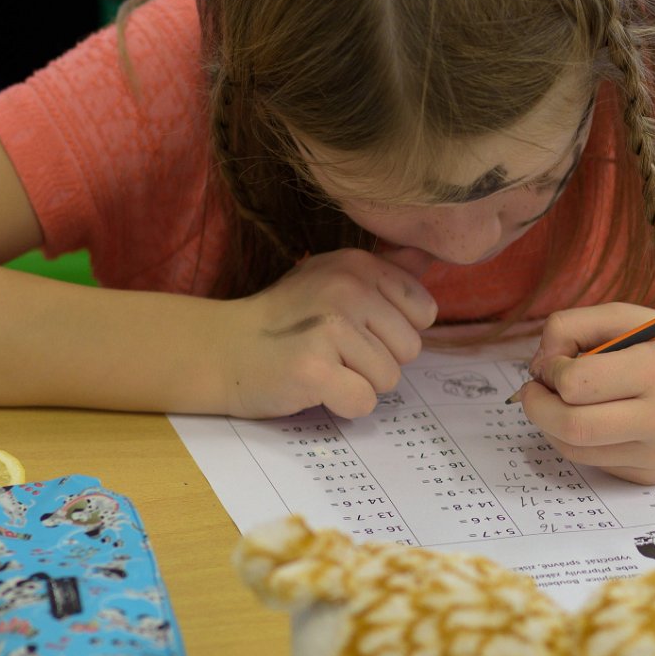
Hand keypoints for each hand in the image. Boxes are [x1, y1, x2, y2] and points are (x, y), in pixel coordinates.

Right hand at [217, 248, 436, 419]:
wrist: (222, 349)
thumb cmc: (287, 319)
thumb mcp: (334, 276)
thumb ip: (387, 270)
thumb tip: (432, 251)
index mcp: (358, 265)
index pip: (423, 311)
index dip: (394, 330)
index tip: (356, 328)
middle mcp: (347, 288)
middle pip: (410, 349)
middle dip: (377, 360)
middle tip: (334, 351)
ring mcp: (330, 327)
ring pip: (389, 379)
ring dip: (358, 382)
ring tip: (322, 365)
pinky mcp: (313, 368)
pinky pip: (363, 402)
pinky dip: (341, 404)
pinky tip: (314, 386)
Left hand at [515, 303, 654, 485]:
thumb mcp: (631, 317)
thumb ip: (574, 325)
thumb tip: (538, 366)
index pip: (576, 384)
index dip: (551, 371)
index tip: (556, 360)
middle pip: (571, 427)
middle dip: (537, 406)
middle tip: (537, 389)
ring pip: (574, 451)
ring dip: (551, 425)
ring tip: (563, 401)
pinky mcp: (651, 476)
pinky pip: (594, 463)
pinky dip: (580, 440)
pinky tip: (596, 417)